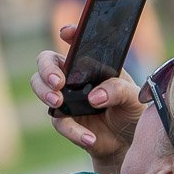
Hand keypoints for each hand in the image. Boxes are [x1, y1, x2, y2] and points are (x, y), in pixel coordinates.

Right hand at [30, 25, 144, 173]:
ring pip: (42, 88)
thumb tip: (94, 97)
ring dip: (45, 93)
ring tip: (58, 102)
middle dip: (47, 69)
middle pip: (46, 62)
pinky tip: (89, 137)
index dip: (69, 33)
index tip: (67, 32)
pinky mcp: (65, 120)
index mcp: (91, 63)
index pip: (76, 42)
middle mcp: (74, 76)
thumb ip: (117, 90)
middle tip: (58, 82)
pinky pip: (59, 121)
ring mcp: (66, 97)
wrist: (128, 141)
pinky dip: (73, 130)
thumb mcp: (132, 96)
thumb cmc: (131, 110)